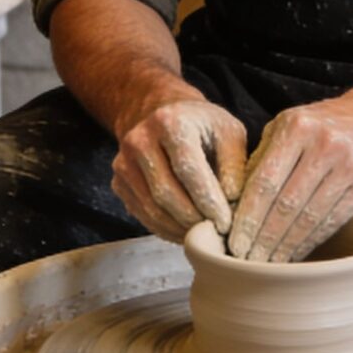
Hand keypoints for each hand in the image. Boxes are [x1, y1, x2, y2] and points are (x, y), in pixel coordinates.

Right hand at [112, 94, 248, 243]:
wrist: (163, 116)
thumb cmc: (203, 127)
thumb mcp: (229, 133)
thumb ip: (234, 165)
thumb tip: (231, 201)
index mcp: (169, 122)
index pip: (187, 169)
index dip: (208, 201)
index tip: (227, 223)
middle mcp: (139, 140)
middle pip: (165, 192)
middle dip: (194, 220)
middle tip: (218, 234)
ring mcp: (123, 162)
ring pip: (152, 209)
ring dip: (180, 229)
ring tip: (205, 236)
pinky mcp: (118, 182)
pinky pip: (142, 215)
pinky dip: (166, 230)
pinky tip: (186, 232)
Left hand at [228, 97, 352, 261]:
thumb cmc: (318, 128)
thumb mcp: (286, 128)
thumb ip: (261, 159)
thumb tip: (231, 203)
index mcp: (296, 127)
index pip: (265, 181)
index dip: (248, 217)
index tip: (234, 243)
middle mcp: (325, 144)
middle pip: (287, 203)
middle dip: (264, 237)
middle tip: (247, 261)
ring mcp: (351, 164)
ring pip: (311, 216)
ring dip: (287, 245)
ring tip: (268, 265)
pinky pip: (333, 220)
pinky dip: (311, 241)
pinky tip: (295, 254)